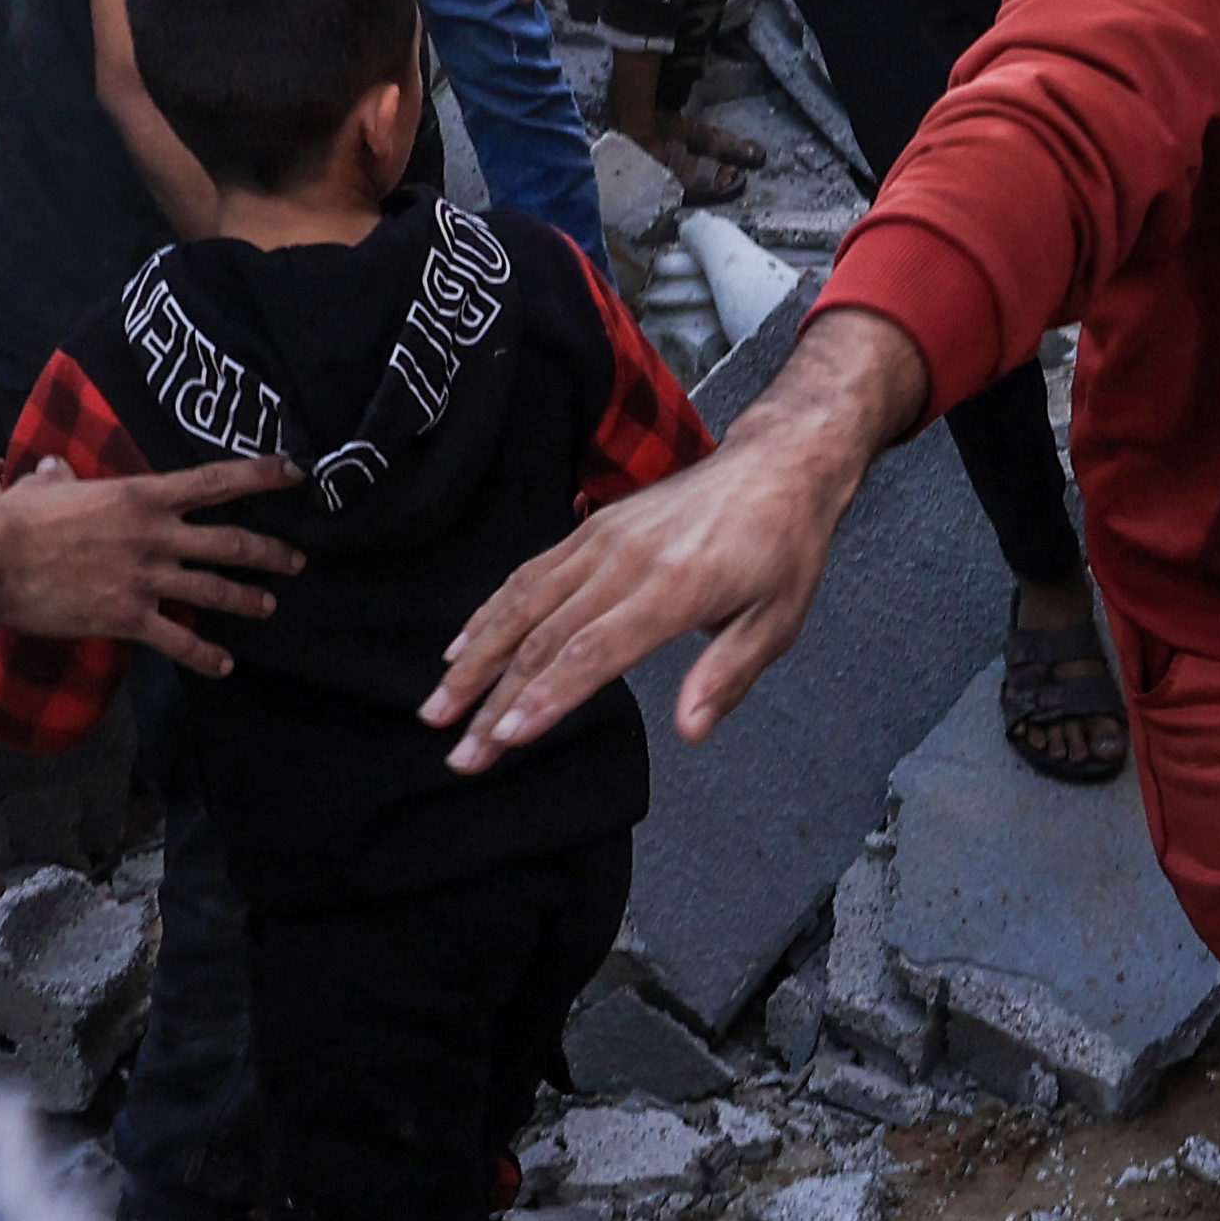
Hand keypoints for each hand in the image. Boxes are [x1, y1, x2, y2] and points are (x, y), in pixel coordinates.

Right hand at [0, 453, 307, 678]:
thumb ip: (62, 477)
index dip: (262, 475)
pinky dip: (204, 655)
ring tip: (269, 607)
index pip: (217, 480)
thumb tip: (54, 466)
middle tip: (297, 560)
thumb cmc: (16, 518)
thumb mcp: (46, 486)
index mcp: (144, 494)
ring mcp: (146, 577)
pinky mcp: (128, 616)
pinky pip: (178, 639)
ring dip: (248, 600)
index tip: (295, 473)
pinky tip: (222, 665)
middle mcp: (157, 534)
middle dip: (271, 553)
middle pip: (232, 542)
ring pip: (215, 590)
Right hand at [423, 307, 926, 765]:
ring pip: (522, 604)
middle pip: (545, 638)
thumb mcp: (778, 620)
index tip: (503, 738)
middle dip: (495, 701)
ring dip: (476, 661)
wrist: (776, 466)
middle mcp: (627, 561)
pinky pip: (529, 573)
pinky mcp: (591, 528)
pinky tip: (462, 648)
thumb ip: (728, 676)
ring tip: (437, 708)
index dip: (545, 698)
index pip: (594, 652)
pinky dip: (488, 612)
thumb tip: (690, 732)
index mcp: (675, 588)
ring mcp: (602, 540)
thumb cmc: (782, 549)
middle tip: (460, 755)